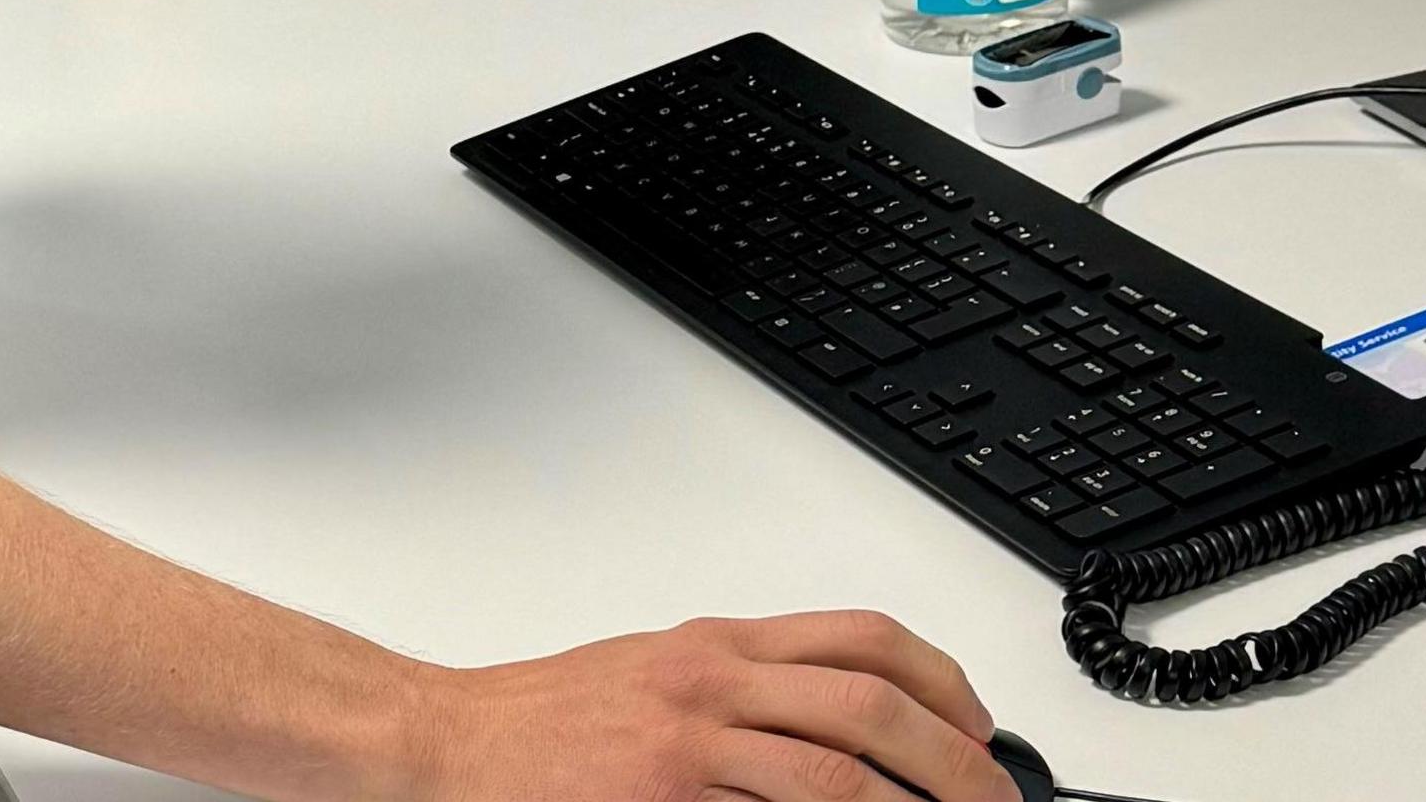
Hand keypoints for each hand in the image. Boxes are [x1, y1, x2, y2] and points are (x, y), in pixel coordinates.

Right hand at [408, 611, 1013, 801]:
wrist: (446, 743)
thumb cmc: (544, 719)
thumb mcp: (655, 672)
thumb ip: (742, 687)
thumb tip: (839, 721)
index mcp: (717, 644)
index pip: (862, 639)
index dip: (943, 683)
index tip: (979, 729)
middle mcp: (710, 682)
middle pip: (870, 705)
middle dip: (955, 763)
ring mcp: (687, 746)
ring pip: (835, 775)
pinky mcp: (661, 801)